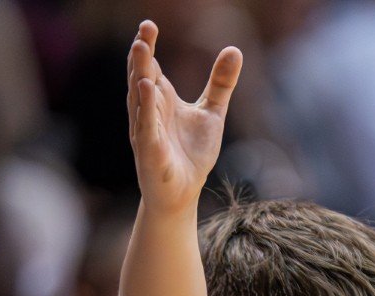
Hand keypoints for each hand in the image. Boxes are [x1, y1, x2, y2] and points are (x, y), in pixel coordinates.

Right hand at [127, 20, 241, 213]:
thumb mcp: (212, 113)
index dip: (149, 46)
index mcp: (161, 99)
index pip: (151, 67)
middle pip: (142, 75)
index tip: (149, 24)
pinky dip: (146, 107)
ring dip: (139, 72)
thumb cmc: (192, 154)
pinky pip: (147, 124)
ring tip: (140, 47)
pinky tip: (146, 87)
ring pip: (140, 96)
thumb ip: (221, 83)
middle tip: (145, 29)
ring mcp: (147, 129)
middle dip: (142, 53)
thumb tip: (234, 49)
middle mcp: (149, 110)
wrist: (183, 193)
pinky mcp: (151, 149)